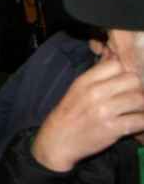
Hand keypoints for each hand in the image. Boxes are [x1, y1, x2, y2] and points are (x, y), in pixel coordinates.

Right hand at [32, 57, 143, 171]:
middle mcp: (95, 93)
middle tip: (131, 97)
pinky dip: (142, 122)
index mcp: (85, 81)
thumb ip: (97, 73)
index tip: (123, 82)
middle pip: (132, 80)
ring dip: (141, 106)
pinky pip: (140, 121)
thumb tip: (113, 55)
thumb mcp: (77, 88)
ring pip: (139, 99)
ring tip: (134, 110)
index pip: (116, 64)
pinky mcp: (113, 129)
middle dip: (136, 88)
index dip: (123, 72)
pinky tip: (135, 123)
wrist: (59, 139)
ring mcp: (104, 111)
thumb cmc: (69, 113)